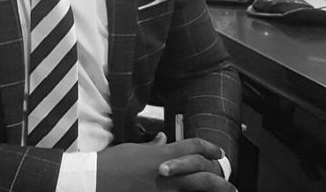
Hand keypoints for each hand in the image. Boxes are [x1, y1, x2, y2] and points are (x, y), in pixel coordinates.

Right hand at [97, 136, 235, 191]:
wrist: (96, 181)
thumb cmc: (112, 163)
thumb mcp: (133, 149)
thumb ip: (152, 147)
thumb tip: (162, 139)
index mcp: (162, 155)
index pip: (193, 147)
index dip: (209, 148)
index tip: (217, 152)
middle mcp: (168, 173)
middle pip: (204, 175)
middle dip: (220, 179)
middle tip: (229, 184)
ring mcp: (164, 191)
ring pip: (197, 190)